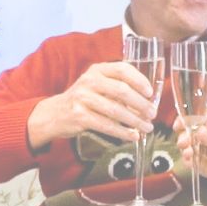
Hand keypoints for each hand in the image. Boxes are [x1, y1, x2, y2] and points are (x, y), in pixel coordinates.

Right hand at [28, 62, 155, 148]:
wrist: (54, 113)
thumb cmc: (82, 100)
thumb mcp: (96, 86)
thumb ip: (117, 88)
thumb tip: (146, 101)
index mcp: (97, 70)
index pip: (122, 69)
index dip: (139, 80)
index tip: (150, 93)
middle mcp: (89, 81)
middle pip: (121, 91)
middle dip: (141, 104)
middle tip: (152, 114)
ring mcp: (82, 98)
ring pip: (115, 110)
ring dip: (135, 121)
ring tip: (147, 127)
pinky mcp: (79, 116)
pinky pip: (106, 125)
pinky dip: (122, 132)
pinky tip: (132, 136)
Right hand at [174, 113, 206, 195]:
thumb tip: (200, 131)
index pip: (196, 117)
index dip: (186, 119)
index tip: (180, 124)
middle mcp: (202, 133)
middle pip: (186, 130)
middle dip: (183, 136)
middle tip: (185, 142)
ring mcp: (197, 147)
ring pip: (184, 144)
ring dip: (184, 148)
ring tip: (189, 152)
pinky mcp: (195, 160)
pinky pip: (186, 158)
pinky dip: (186, 159)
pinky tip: (191, 160)